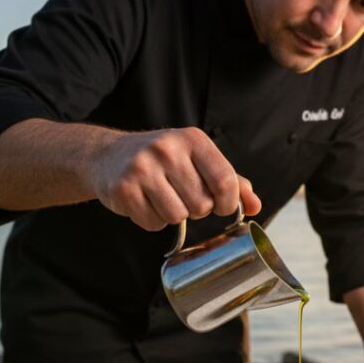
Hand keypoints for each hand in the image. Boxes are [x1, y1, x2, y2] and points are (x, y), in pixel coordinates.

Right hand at [91, 127, 260, 230]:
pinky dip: (151, 220)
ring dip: (173, 216)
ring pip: (177, 217)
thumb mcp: (198, 160)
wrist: (107, 155)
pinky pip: (152, 223)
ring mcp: (142, 168)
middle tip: (181, 195)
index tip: (222, 206)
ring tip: (162, 198)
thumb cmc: (162, 161)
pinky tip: (144, 202)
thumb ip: (230, 182)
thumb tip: (256, 206)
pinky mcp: (123, 188)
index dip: (229, 203)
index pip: (225, 181)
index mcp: (193, 139)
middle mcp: (167, 149)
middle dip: (196, 209)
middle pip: (202, 205)